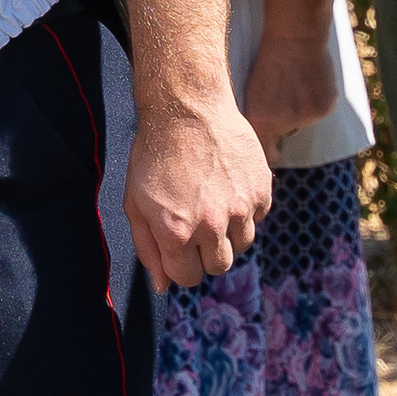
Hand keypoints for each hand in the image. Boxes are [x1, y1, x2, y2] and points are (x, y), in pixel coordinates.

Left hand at [126, 92, 272, 290]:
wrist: (187, 109)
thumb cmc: (154, 156)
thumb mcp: (135, 203)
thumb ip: (148, 248)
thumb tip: (162, 286)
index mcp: (175, 233)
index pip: (187, 278)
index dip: (180, 264)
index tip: (177, 247)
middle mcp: (211, 226)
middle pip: (218, 267)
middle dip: (204, 254)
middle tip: (194, 226)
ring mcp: (241, 209)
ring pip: (242, 245)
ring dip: (228, 234)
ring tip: (211, 204)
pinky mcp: (261, 190)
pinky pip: (257, 219)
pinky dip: (245, 211)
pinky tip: (227, 187)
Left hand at [242, 27, 339, 163]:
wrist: (293, 36)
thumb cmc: (266, 60)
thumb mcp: (251, 90)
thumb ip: (255, 117)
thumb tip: (262, 140)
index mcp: (259, 119)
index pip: (264, 154)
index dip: (267, 155)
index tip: (271, 153)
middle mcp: (282, 123)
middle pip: (285, 136)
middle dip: (282, 125)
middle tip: (283, 98)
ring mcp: (305, 116)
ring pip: (302, 123)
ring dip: (300, 111)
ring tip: (294, 85)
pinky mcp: (324, 108)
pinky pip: (319, 113)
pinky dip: (316, 102)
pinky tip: (309, 82)